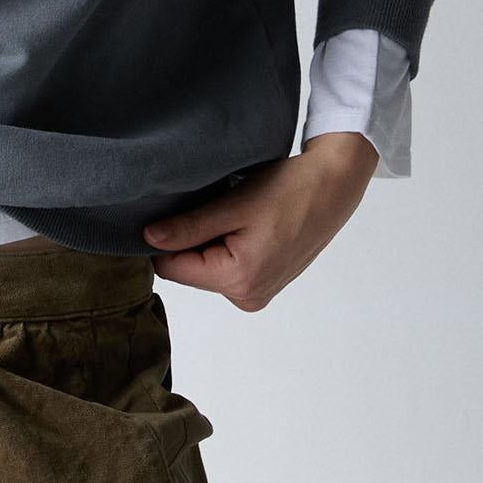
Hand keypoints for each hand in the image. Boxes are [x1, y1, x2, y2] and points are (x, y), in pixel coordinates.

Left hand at [141, 133, 379, 304]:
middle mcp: (248, 296)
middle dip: (192, 240)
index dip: (165, 240)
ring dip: (211, 242)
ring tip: (233, 214)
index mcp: (238, 281)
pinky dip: (228, 246)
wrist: (334, 186)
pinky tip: (245, 223)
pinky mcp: (266, 282)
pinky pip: (230, 267)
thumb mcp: (233, 205)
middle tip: (213, 208)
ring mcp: (259, 292)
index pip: (173, 269)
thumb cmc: (290, 191)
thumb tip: (149, 239)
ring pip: (209, 268)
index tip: (175, 211)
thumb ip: (189, 227)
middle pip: (191, 270)